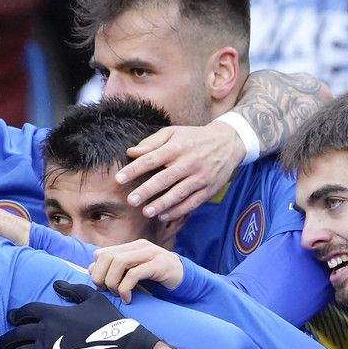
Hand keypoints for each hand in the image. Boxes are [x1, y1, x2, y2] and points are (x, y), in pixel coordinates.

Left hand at [0, 280, 159, 348]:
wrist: (121, 347)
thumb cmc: (109, 321)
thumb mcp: (93, 298)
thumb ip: (73, 290)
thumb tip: (56, 284)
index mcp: (52, 312)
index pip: (25, 312)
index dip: (16, 315)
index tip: (10, 319)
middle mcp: (44, 330)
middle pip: (15, 334)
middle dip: (5, 340)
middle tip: (1, 346)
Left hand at [90, 239, 185, 301]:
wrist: (184, 279)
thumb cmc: (155, 279)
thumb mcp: (132, 274)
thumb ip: (114, 270)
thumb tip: (90, 268)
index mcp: (131, 247)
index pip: (103, 253)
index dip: (96, 271)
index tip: (100, 286)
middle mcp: (140, 247)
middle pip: (108, 256)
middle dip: (101, 276)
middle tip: (106, 291)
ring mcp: (151, 254)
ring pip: (119, 262)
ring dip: (113, 282)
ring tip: (118, 294)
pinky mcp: (160, 265)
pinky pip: (135, 274)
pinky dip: (126, 288)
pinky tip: (128, 298)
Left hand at [116, 122, 241, 223]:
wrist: (228, 142)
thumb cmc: (194, 138)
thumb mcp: (174, 133)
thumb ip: (151, 143)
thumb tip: (131, 152)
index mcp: (177, 147)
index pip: (151, 159)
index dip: (134, 169)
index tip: (119, 179)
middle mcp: (188, 162)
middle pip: (163, 179)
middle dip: (146, 191)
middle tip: (131, 201)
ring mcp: (200, 177)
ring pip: (178, 193)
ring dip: (162, 204)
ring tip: (146, 212)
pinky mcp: (208, 189)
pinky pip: (192, 203)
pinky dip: (178, 211)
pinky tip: (164, 216)